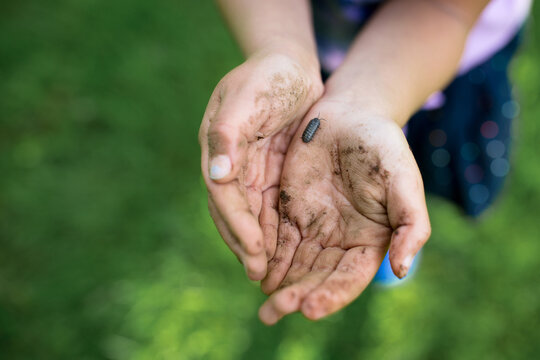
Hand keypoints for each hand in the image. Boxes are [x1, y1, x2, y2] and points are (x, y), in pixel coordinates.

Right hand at [199, 52, 322, 279]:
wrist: (290, 66)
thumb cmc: (269, 75)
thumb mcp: (248, 96)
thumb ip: (228, 133)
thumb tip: (216, 175)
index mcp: (219, 146)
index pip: (223, 193)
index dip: (237, 223)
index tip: (254, 249)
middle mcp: (230, 164)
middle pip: (232, 212)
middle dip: (243, 243)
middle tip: (259, 275)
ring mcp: (248, 171)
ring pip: (248, 215)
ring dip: (255, 245)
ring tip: (268, 274)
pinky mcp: (268, 174)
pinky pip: (267, 208)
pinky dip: (271, 231)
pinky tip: (281, 253)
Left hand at [258, 99, 430, 322]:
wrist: (350, 114)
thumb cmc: (382, 145)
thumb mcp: (403, 180)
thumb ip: (410, 223)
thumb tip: (402, 269)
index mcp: (370, 238)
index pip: (350, 276)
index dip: (332, 294)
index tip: (310, 308)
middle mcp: (341, 239)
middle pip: (318, 276)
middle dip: (298, 296)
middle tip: (274, 312)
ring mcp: (315, 226)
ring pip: (296, 264)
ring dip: (280, 285)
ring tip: (264, 307)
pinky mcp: (291, 210)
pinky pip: (278, 239)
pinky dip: (268, 258)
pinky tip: (257, 273)